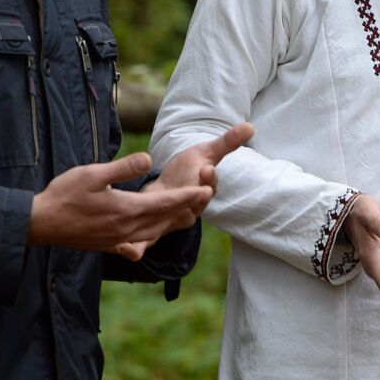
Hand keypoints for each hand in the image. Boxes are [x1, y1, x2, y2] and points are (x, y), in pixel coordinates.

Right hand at [28, 152, 211, 260]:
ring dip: (173, 222)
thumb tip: (149, 159)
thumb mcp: (93, 174)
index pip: (166, 203)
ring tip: (188, 214)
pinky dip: (150, 237)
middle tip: (207, 197)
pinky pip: (136, 243)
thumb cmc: (64, 195)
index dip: (188, 196)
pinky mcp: (107, 245)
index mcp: (127, 210)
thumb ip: (124, 167)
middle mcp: (127, 228)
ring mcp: (117, 239)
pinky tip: (152, 237)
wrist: (39, 224)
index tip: (207, 189)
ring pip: (154, 232)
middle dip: (187, 208)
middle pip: (165, 219)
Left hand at [119, 122, 255, 257]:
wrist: (166, 188)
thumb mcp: (207, 152)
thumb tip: (250, 126)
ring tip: (152, 226)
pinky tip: (128, 253)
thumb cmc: (187, 170)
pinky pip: (146, 244)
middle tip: (182, 194)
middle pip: (192, 208)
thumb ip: (228, 142)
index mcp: (203, 193)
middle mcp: (190, 210)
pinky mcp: (151, 233)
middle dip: (190, 200)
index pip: (210, 187)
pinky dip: (137, 250)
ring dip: (164, 227)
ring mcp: (171, 222)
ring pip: (168, 228)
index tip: (207, 169)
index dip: (209, 180)